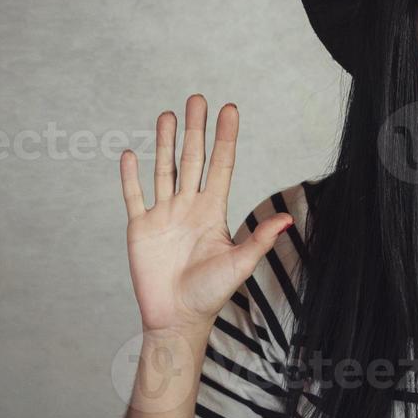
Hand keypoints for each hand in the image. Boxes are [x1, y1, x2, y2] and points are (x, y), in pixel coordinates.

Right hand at [119, 94, 293, 340]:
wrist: (176, 319)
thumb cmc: (209, 295)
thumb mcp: (238, 264)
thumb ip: (259, 238)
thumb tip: (288, 219)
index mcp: (213, 211)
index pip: (220, 165)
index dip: (225, 138)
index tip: (229, 109)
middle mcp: (189, 207)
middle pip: (192, 159)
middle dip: (195, 129)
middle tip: (197, 98)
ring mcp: (164, 216)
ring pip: (164, 170)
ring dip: (164, 142)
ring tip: (167, 114)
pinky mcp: (140, 228)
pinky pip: (134, 196)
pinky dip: (131, 176)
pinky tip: (129, 154)